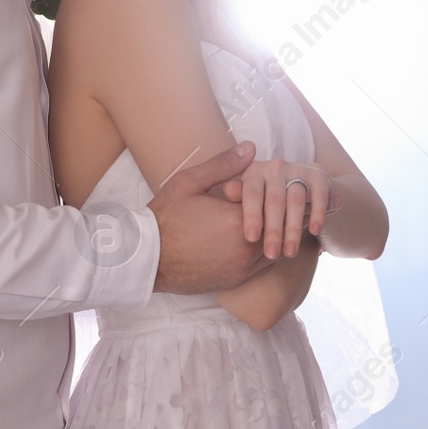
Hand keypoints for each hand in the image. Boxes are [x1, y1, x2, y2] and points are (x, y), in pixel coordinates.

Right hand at [148, 141, 273, 294]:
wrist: (147, 258)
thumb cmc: (166, 217)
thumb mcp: (190, 182)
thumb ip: (223, 165)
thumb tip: (251, 148)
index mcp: (237, 220)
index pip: (274, 203)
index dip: (272, 193)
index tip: (268, 187)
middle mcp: (246, 248)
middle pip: (281, 228)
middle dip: (278, 215)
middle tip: (273, 203)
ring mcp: (242, 267)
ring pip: (276, 249)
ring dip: (273, 235)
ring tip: (262, 221)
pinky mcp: (236, 281)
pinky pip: (264, 266)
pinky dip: (263, 253)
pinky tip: (250, 240)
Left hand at [219, 158, 336, 259]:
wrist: (297, 185)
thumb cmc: (263, 198)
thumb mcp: (247, 197)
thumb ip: (238, 196)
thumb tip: (228, 190)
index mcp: (254, 172)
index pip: (252, 193)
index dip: (252, 216)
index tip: (250, 239)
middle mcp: (275, 167)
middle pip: (274, 200)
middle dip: (273, 230)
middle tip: (271, 255)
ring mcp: (297, 170)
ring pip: (296, 200)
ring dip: (293, 228)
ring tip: (290, 252)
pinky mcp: (318, 176)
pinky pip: (319, 194)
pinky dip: (318, 212)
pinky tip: (314, 231)